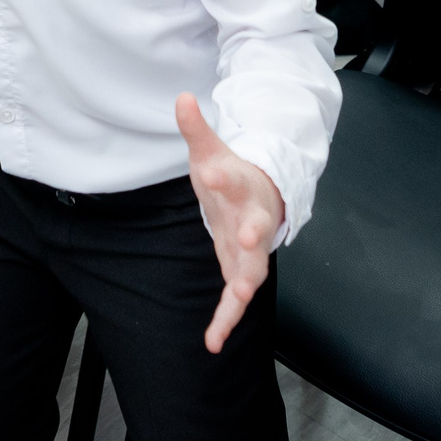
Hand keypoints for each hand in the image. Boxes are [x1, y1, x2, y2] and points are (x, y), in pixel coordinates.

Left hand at [177, 93, 284, 353]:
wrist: (260, 197)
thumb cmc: (232, 173)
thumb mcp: (211, 151)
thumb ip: (196, 129)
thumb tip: (181, 98)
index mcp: (242, 186)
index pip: (232, 178)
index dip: (222, 177)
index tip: (209, 172)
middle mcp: (252, 219)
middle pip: (256, 228)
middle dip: (253, 235)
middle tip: (248, 237)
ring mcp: (250, 248)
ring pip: (253, 270)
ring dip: (244, 285)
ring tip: (233, 304)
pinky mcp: (242, 270)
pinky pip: (236, 300)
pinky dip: (226, 320)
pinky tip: (212, 342)